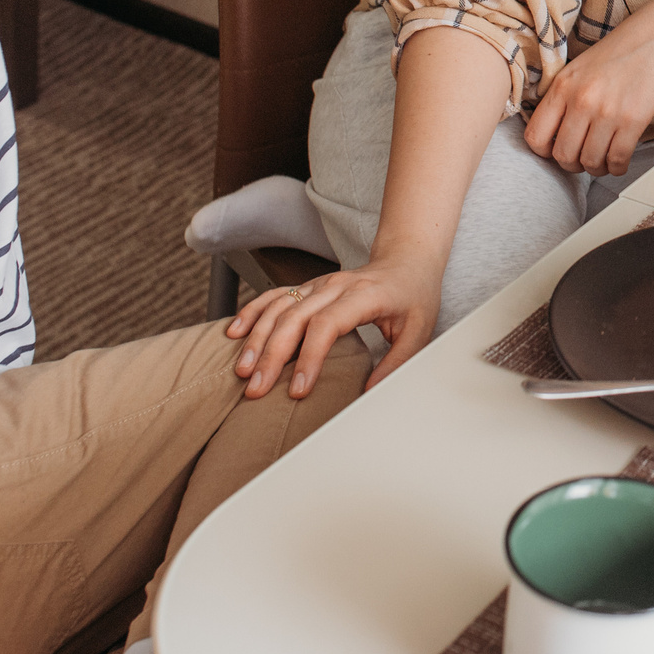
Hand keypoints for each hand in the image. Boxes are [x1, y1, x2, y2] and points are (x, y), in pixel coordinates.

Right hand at [228, 258, 435, 395]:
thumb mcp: (419, 332)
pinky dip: (252, 312)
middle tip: (256, 390)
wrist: (408, 260)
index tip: (298, 390)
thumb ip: (396, 363)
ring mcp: (320, 284)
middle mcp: (336, 286)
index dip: (309, 357)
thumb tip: (369, 394)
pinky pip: (275, 295)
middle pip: (294, 318)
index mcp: (364, 296)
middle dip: (271, 356)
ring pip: (279, 307)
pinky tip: (234, 332)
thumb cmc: (414, 297)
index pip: (327, 325)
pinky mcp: (310, 285)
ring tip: (242, 371)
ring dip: (256, 338)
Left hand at [523, 5, 653, 176]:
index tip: (557, 150)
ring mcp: (606, 111)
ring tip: (604, 161)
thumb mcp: (579, 69)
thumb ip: (563, 98)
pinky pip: (617, 159)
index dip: (545, 151)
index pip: (535, 136)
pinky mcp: (632, 120)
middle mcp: (581, 100)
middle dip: (573, 165)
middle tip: (583, 159)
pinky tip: (620, 160)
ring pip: (590, 161)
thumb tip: (554, 133)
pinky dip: (617, 167)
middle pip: (563, 155)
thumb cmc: (621, 53)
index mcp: (562, 86)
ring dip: (597, 168)